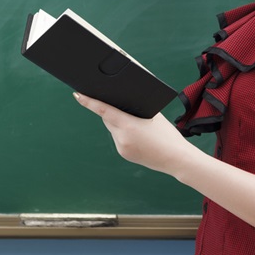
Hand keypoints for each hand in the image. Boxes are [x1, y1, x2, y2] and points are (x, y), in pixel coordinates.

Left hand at [73, 92, 192, 175]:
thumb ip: (138, 106)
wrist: (176, 159)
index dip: (89, 102)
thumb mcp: (155, 115)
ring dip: (119, 123)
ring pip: (113, 129)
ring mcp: (121, 148)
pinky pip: (118, 139)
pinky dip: (123, 134)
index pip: (103, 110)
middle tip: (120, 104)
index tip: (77, 95)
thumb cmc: (168, 135)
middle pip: (107, 119)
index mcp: (128, 125)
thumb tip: (125, 96)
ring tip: (138, 125)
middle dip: (111, 111)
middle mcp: (121, 138)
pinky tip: (137, 136)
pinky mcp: (124, 154)